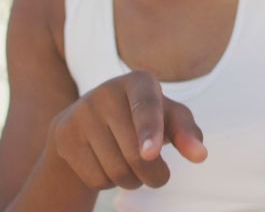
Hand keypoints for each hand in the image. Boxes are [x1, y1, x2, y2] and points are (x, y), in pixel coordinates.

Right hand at [48, 70, 207, 189]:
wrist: (90, 120)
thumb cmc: (143, 118)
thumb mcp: (169, 118)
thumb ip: (188, 133)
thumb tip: (200, 155)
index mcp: (139, 81)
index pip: (146, 107)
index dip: (149, 131)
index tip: (150, 153)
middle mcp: (106, 92)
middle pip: (135, 154)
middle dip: (154, 175)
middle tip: (159, 176)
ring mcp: (81, 112)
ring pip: (115, 171)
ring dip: (133, 181)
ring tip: (133, 167)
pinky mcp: (64, 135)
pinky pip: (95, 178)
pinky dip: (109, 183)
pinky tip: (108, 165)